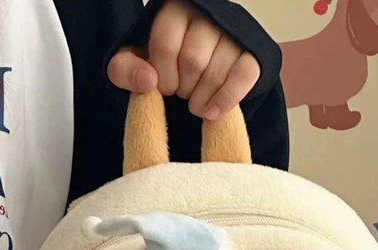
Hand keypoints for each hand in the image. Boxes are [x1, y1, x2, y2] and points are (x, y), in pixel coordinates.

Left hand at [108, 0, 259, 119]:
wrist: (196, 73)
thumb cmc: (164, 65)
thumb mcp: (135, 65)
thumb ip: (124, 70)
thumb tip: (147, 81)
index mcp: (175, 10)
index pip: (166, 45)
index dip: (162, 76)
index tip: (163, 86)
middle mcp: (207, 15)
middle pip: (192, 61)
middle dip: (183, 88)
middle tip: (182, 92)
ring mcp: (233, 34)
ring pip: (216, 72)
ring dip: (201, 100)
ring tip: (195, 103)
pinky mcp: (253, 54)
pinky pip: (243, 78)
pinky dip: (225, 100)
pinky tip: (213, 112)